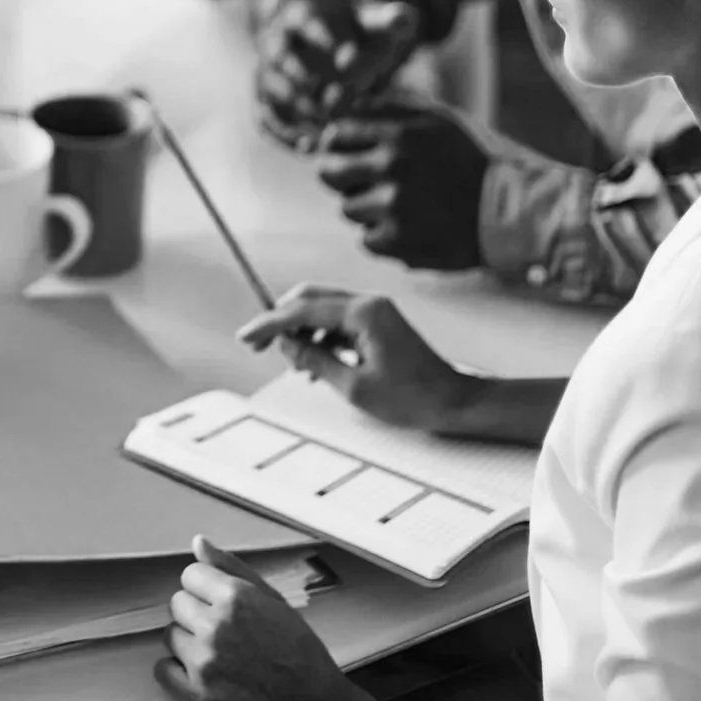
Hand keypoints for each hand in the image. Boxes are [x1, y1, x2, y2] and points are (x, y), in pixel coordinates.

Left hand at [158, 537, 362, 700]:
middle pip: (177, 604)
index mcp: (236, 598)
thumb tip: (198, 542)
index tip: (221, 604)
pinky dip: (178, 673)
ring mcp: (204, 662)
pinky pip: (162, 670)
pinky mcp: (197, 695)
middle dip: (196, 614)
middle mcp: (215, 626)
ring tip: (219, 656)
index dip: (206, 589)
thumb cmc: (301, 655)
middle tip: (224, 633)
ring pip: (170, 635)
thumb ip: (233, 569)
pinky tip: (203, 675)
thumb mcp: (275, 602)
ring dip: (188, 643)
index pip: (191, 575)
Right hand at [239, 288, 475, 432]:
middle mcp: (368, 302)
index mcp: (363, 313)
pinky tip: (313, 362)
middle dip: (282, 320)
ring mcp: (375, 310)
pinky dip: (320, 337)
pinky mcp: (378, 321)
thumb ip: (315, 361)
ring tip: (291, 363)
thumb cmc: (413, 398)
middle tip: (260, 345)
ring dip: (301, 331)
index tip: (247, 337)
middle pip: (310, 298)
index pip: (303, 310)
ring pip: (323, 310)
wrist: (453, 402)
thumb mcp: (354, 387)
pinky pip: (338, 321)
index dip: (270, 324)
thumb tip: (285, 345)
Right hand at [256, 0, 420, 144]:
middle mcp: (276, 42)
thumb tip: (403, 18)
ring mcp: (268, 72)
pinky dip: (285, 133)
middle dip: (309, 81)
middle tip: (340, 100)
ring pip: (272, 91)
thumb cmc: (356, 34)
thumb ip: (391, 20)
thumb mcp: (374, 24)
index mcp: (301, 15)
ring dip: (298, 111)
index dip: (329, 43)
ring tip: (327, 127)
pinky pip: (267, 117)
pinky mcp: (266, 99)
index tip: (352, 62)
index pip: (309, 25)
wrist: (330, 49)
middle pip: (283, 60)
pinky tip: (311, 146)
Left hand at [310, 105, 488, 270]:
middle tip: (362, 181)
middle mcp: (392, 168)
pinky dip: (382, 236)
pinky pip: (366, 239)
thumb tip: (346, 107)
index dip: (338, 144)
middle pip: (329, 172)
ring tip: (399, 205)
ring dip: (366, 208)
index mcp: (399, 135)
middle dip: (341, 176)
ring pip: (348, 208)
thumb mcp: (437, 120)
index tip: (347, 153)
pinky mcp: (398, 242)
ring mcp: (393, 207)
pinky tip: (409, 227)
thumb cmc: (470, 162)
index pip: (336, 135)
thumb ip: (390, 109)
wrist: (509, 212)